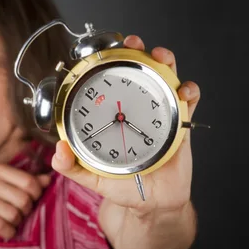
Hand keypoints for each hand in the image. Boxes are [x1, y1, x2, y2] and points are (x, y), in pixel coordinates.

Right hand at [0, 163, 50, 238]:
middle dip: (27, 210)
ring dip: (17, 222)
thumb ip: (21, 177)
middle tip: (21, 212)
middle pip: (23, 200)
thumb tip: (47, 179)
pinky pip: (1, 226)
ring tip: (12, 221)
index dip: (35, 194)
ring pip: (13, 214)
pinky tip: (6, 231)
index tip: (31, 199)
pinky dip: (8, 232)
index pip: (28, 182)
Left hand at [52, 35, 200, 214]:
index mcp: (113, 115)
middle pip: (138, 72)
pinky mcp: (180, 124)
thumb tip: (59, 150)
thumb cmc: (122, 186)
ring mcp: (159, 113)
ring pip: (165, 78)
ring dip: (165, 63)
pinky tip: (184, 92)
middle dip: (137, 52)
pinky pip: (189, 101)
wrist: (152, 204)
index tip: (104, 51)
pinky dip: (189, 91)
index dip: (108, 63)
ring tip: (160, 58)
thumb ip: (72, 166)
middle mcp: (135, 108)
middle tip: (133, 44)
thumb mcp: (92, 176)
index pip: (109, 82)